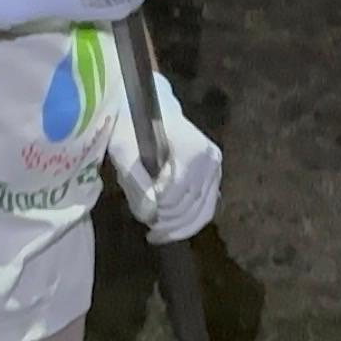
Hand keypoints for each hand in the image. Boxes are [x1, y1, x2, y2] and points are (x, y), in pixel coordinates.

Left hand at [107, 73, 221, 243]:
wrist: (147, 109)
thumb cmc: (132, 126)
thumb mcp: (124, 151)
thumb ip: (137, 183)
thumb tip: (150, 215)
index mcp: (191, 150)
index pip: (175, 194)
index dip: (157, 209)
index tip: (140, 213)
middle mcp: (210, 160)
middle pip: (190, 206)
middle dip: (167, 221)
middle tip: (147, 228)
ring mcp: (216, 168)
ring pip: (202, 212)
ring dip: (179, 228)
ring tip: (157, 232)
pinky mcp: (215, 174)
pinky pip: (207, 208)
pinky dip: (191, 223)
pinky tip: (172, 229)